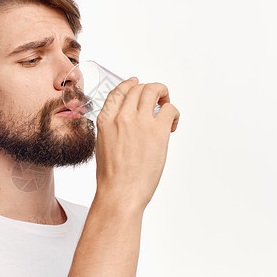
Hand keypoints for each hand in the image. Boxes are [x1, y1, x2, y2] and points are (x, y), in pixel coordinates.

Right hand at [95, 77, 179, 211]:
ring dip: (163, 94)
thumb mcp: (102, 145)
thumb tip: (127, 122)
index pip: (119, 91)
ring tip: (166, 106)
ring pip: (153, 90)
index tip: (137, 84)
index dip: (130, 84)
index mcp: (105, 120)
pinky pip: (170, 109)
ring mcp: (139, 122)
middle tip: (158, 100)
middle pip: (138, 87)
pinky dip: (174, 113)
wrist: (120, 192)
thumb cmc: (112, 176)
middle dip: (150, 90)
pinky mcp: (157, 131)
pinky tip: (172, 126)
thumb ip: (112, 129)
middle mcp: (121, 117)